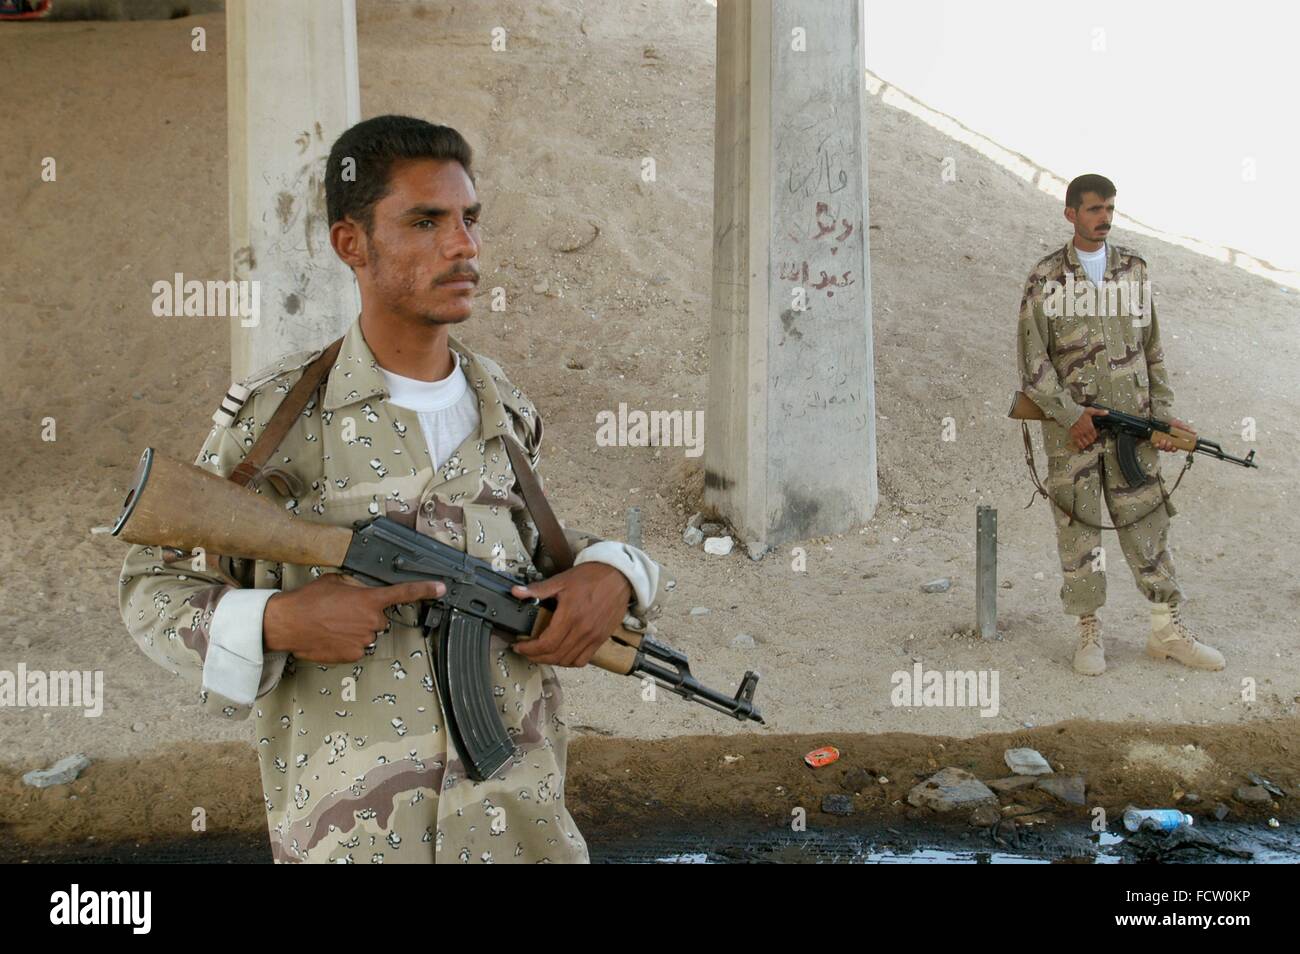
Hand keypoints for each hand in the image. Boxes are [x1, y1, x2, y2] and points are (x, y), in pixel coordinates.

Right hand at [263, 573, 444, 662]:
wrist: (288, 623)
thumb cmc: (308, 601)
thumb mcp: (336, 582)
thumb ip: (357, 586)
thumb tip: (362, 590)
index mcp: (369, 599)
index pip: (404, 593)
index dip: (426, 589)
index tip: (441, 588)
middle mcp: (371, 621)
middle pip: (381, 618)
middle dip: (367, 615)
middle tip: (344, 612)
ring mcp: (364, 640)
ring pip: (369, 634)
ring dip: (357, 629)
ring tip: (333, 624)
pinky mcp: (354, 655)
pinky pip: (359, 647)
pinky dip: (348, 643)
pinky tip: (332, 636)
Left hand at [510, 563, 632, 667]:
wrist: (618, 576)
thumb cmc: (592, 576)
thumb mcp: (562, 580)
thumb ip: (538, 589)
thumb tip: (517, 592)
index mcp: (570, 615)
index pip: (546, 643)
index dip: (529, 649)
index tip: (519, 647)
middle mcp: (583, 629)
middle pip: (555, 655)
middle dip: (536, 657)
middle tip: (526, 652)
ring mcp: (593, 636)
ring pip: (568, 660)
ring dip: (551, 661)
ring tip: (541, 654)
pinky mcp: (601, 639)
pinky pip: (583, 660)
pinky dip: (570, 662)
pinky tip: (562, 654)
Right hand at [1069, 406, 1108, 450]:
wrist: (1069, 414)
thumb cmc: (1078, 412)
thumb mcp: (1090, 411)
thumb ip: (1099, 412)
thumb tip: (1106, 412)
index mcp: (1090, 427)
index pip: (1095, 435)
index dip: (1095, 436)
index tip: (1094, 435)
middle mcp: (1086, 432)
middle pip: (1091, 440)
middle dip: (1091, 440)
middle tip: (1090, 439)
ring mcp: (1080, 435)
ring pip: (1086, 443)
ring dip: (1087, 443)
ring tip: (1086, 443)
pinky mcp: (1074, 436)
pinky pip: (1078, 444)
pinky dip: (1080, 446)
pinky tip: (1081, 446)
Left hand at [1151, 417, 1188, 451]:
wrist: (1160, 418)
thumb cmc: (1169, 421)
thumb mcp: (1179, 424)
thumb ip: (1186, 429)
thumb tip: (1195, 432)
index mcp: (1173, 439)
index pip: (1175, 448)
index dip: (1174, 449)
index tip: (1174, 447)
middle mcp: (1167, 441)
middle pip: (1168, 449)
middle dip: (1168, 447)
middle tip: (1169, 443)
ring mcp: (1160, 441)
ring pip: (1162, 448)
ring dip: (1163, 445)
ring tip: (1163, 440)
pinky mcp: (1154, 440)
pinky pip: (1156, 445)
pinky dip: (1157, 445)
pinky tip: (1157, 442)